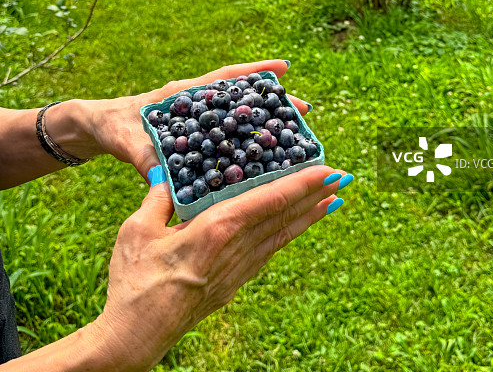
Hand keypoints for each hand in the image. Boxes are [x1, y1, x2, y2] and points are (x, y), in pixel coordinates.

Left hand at [71, 59, 309, 181]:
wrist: (95, 130)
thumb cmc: (111, 127)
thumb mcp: (126, 141)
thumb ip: (143, 159)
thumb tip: (161, 181)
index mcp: (184, 94)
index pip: (224, 77)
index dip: (254, 71)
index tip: (284, 68)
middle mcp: (195, 103)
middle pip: (240, 98)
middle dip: (271, 102)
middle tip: (303, 110)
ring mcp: (196, 119)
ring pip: (236, 117)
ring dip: (261, 123)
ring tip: (292, 134)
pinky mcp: (192, 137)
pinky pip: (224, 137)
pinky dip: (243, 142)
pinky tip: (260, 158)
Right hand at [84, 163, 347, 371]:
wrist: (134, 337)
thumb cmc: (133, 282)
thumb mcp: (137, 231)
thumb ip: (157, 198)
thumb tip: (166, 175)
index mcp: (216, 230)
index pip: (268, 199)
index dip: (300, 183)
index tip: (326, 170)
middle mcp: (235, 250)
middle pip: (284, 217)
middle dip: (315, 195)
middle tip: (343, 177)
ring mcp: (236, 272)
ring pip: (280, 237)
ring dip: (307, 216)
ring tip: (330, 200)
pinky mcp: (231, 286)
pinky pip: (267, 254)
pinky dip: (286, 236)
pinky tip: (293, 230)